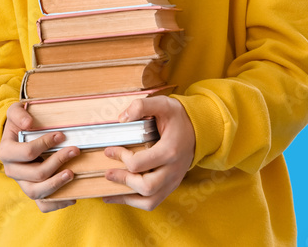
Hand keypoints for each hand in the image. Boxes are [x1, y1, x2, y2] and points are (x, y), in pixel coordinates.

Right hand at [0, 102, 80, 212]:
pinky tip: (72, 196)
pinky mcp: (32, 191)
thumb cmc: (18, 123)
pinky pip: (42, 205)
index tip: (61, 135)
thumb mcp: (15, 111)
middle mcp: (12, 171)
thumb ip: (19, 114)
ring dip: (57, 184)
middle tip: (75, 150)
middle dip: (57, 162)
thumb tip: (28, 123)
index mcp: (6, 152)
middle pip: (36, 174)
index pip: (27, 152)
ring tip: (72, 174)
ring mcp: (22, 183)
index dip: (45, 144)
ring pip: (37, 193)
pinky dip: (57, 204)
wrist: (16, 136)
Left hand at [102, 96, 195, 210]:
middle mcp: (173, 170)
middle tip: (107, 172)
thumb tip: (122, 118)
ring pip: (150, 201)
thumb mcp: (163, 104)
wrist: (199, 129)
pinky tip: (121, 197)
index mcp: (170, 150)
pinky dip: (136, 202)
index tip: (109, 150)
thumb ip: (142, 106)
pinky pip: (153, 202)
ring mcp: (173, 180)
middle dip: (123, 181)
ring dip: (127, 198)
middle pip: (146, 187)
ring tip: (109, 192)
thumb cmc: (178, 117)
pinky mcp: (171, 185)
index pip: (140, 163)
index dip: (121, 157)